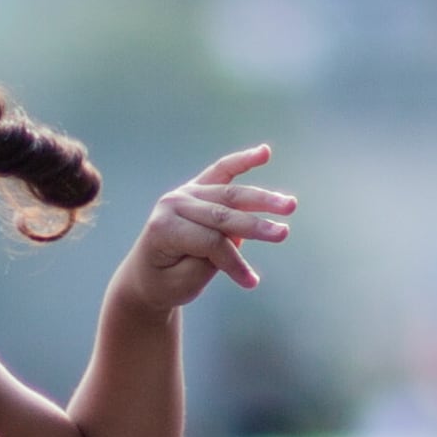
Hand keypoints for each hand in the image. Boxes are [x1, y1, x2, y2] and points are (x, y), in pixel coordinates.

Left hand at [118, 145, 293, 313]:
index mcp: (164, 228)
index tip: (251, 283)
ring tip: (290, 205)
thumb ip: (209, 260)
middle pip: (222, 214)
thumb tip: (236, 236)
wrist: (146, 275)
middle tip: (283, 234)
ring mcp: (185, 193)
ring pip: (229, 194)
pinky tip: (265, 153)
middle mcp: (173, 204)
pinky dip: (243, 161)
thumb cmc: (165, 283)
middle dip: (255, 225)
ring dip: (263, 199)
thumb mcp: (184, 282)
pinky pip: (223, 170)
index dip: (233, 262)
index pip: (209, 241)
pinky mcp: (197, 188)